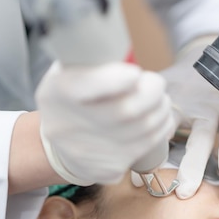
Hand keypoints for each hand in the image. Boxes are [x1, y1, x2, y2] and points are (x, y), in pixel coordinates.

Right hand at [37, 62, 175, 185]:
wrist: (58, 148)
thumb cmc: (70, 100)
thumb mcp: (66, 73)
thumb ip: (91, 61)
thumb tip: (124, 49)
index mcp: (58, 92)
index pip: (85, 86)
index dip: (116, 79)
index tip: (134, 73)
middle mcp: (70, 126)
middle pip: (127, 110)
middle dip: (153, 92)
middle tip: (155, 84)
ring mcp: (90, 152)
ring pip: (145, 128)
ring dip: (161, 110)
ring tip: (159, 100)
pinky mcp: (108, 169)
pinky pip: (146, 146)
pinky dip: (160, 130)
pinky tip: (157, 120)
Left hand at [159, 38, 218, 198]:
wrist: (208, 61)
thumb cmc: (181, 92)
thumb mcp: (162, 106)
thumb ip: (153, 137)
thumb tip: (136, 177)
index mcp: (177, 107)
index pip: (165, 128)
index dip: (156, 151)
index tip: (145, 176)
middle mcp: (204, 107)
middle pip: (201, 136)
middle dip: (194, 163)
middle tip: (186, 188)